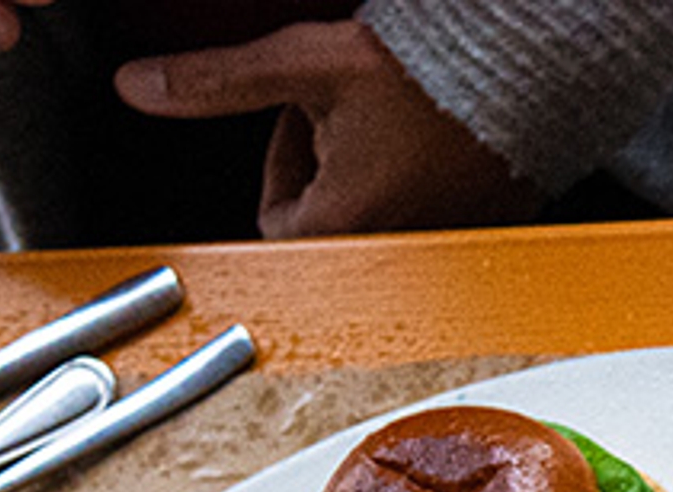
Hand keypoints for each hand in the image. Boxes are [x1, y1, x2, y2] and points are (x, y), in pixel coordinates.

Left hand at [115, 22, 536, 237]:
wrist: (534, 64)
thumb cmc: (433, 72)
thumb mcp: (303, 62)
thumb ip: (213, 82)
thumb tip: (138, 87)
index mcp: (345, 224)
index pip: (276, 223)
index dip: (282, 165)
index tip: (307, 120)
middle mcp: (399, 248)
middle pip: (332, 225)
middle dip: (331, 171)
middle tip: (355, 117)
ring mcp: (452, 242)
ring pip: (384, 221)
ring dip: (379, 178)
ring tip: (399, 125)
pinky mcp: (494, 227)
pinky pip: (441, 218)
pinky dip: (431, 185)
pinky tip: (440, 142)